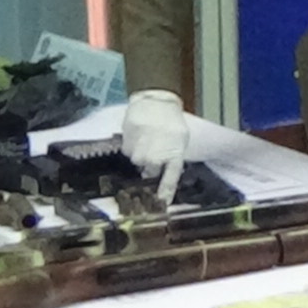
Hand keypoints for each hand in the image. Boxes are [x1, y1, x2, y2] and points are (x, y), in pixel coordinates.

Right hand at [121, 89, 188, 205]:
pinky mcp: (126, 145)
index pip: (169, 182)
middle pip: (149, 173)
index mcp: (173, 157)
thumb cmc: (171, 120)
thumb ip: (173, 156)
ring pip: (138, 162)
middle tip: (155, 150)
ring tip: (149, 138)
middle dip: (152, 166)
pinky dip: (133, 146)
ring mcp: (139, 153)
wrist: (155, 101)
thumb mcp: (180, 139)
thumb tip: (164, 171)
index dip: (165, 195)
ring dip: (142, 154)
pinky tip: (139, 134)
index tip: (161, 206)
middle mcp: (155, 159)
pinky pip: (128, 152)